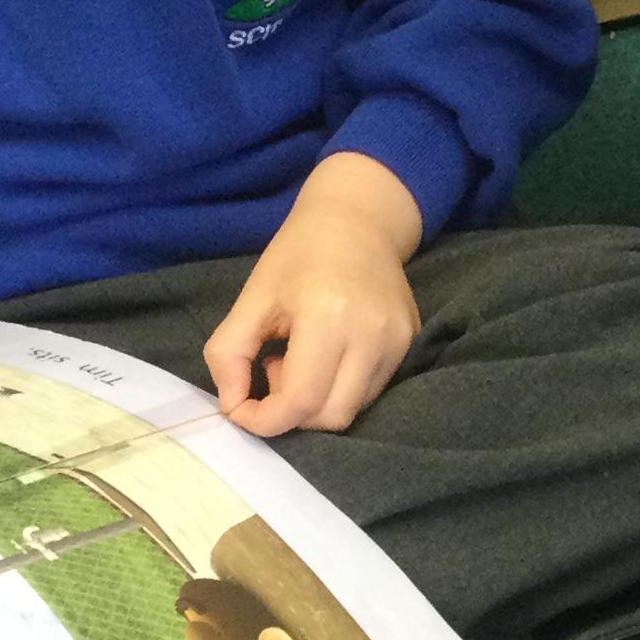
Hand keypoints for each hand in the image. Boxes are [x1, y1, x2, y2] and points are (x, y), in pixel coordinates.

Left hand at [205, 152, 423, 437]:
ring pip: (351, 411)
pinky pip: (370, 391)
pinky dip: (339, 389)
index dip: (263, 420)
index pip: (298, 403)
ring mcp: (397, 341)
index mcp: (327, 318)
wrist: (358, 218)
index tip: (240, 408)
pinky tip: (327, 353)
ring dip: (316, 402)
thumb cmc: (297, 254)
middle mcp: (371, 335)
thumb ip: (229, 356)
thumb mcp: (251, 298)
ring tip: (302, 357)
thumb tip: (231, 408)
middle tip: (274, 367)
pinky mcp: (410, 342)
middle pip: (328, 418)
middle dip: (290, 412)